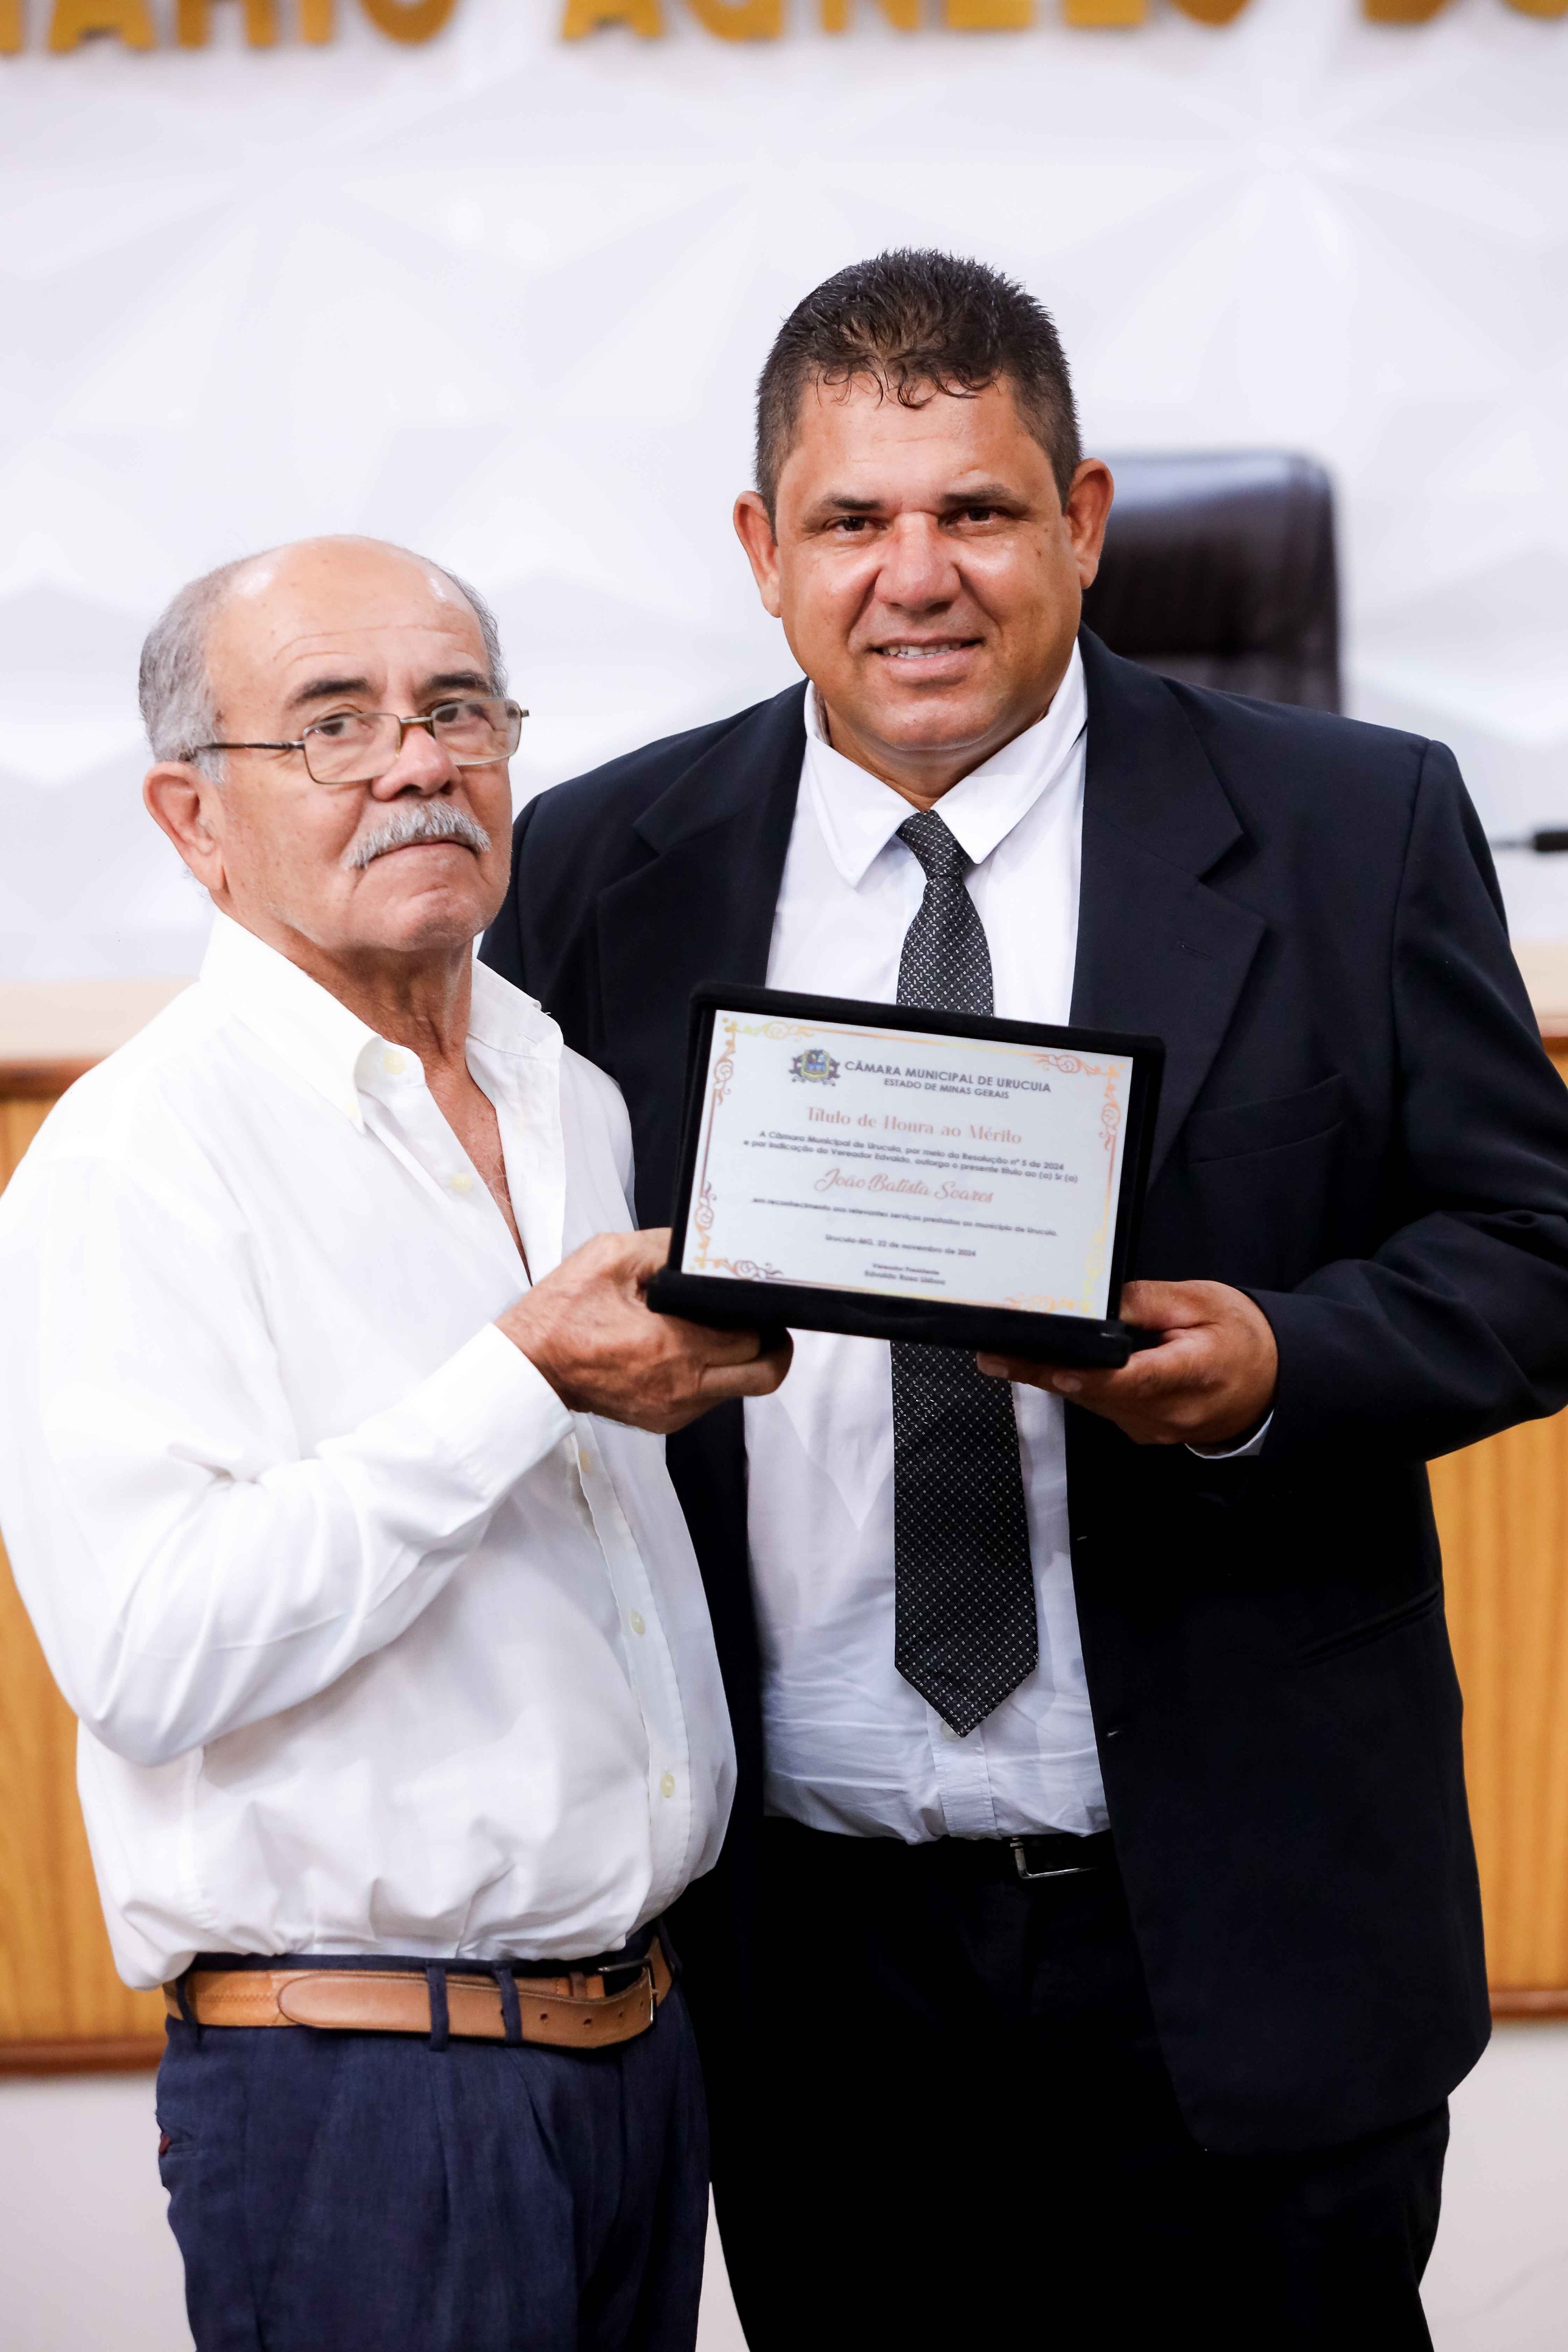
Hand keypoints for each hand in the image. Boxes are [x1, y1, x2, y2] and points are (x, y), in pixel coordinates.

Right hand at [497, 1228, 791, 1435]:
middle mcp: (680, 1386)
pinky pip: (713, 1399)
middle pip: (763, 1372)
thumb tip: (707, 1245)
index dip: (763, 1314)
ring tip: (725, 1328)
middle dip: (771, 1342)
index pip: (752, 1337)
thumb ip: (666, 1246)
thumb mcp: (611, 1257)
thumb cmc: (564, 1312)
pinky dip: (717, 1374)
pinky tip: (695, 1347)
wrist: (529, 1366)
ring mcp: (674, 1410)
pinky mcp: (665, 1421)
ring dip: (745, 1360)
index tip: (758, 1298)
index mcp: (670, 1346)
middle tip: (762, 1317)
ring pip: (742, 1389)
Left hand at [976, 1279, 1276, 1448]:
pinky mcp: (1141, 1429)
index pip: (1133, 1380)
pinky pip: (1100, 1406)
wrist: (1271, 1382)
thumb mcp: (1203, 1302)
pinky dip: (1074, 1385)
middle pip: (1097, 1394)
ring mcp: (1152, 1428)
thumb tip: (1103, 1300)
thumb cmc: (1241, 1338)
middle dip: (1044, 1372)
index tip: (1054, 1365)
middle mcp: (1167, 1413)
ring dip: (1051, 1380)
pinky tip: (1045, 1365)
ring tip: (1003, 1356)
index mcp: (1192, 1376)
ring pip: (1092, 1403)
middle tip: (995, 1355)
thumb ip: (1151, 1302)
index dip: (1089, 1375)